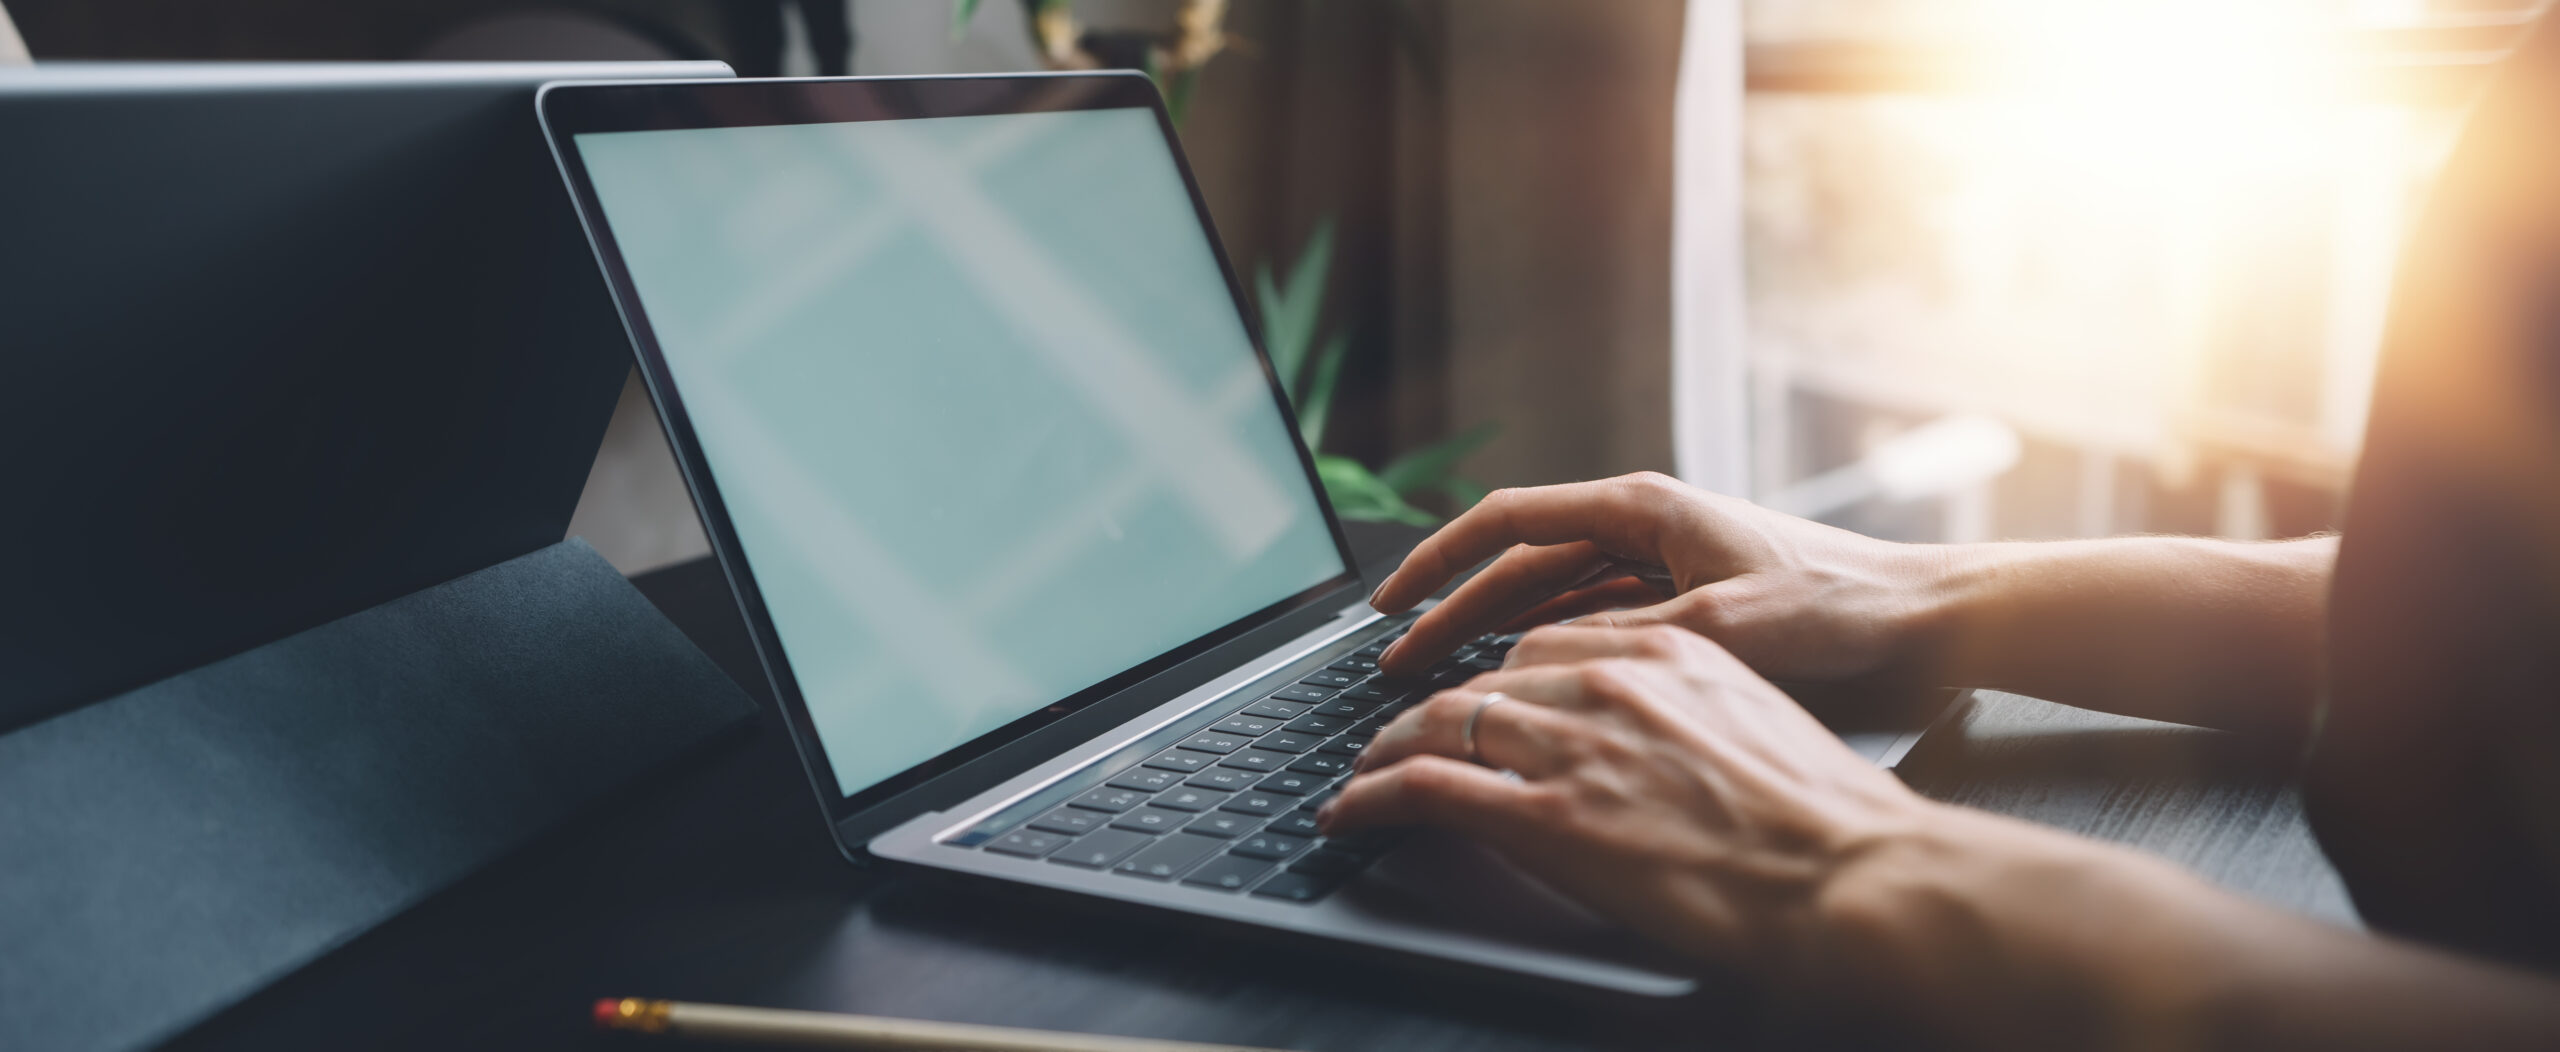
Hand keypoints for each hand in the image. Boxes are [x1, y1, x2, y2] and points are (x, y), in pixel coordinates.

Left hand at [1322, 622, 1936, 975]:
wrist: (1852, 874)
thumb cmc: (1827, 821)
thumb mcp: (1756, 731)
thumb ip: (1689, 718)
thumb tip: (1656, 746)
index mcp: (1667, 652)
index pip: (1545, 643)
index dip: (1497, 679)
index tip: (1476, 702)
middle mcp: (1610, 680)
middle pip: (1485, 679)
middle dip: (1434, 710)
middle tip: (1399, 737)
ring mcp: (1575, 743)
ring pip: (1440, 723)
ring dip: (1387, 750)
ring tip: (1364, 775)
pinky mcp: (1548, 813)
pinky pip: (1428, 785)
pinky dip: (1374, 795)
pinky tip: (1352, 811)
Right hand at [1368, 472, 1944, 685]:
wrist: (1928, 621)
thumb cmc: (1841, 606)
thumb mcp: (1719, 626)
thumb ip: (1620, 638)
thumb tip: (1528, 663)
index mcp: (1644, 507)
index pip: (1509, 522)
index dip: (1438, 561)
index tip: (1389, 603)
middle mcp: (1648, 527)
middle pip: (1522, 565)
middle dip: (1453, 609)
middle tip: (1396, 658)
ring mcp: (1667, 567)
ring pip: (1554, 599)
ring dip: (1496, 634)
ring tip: (1442, 678)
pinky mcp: (1689, 605)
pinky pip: (1595, 625)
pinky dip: (1551, 652)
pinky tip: (1523, 689)